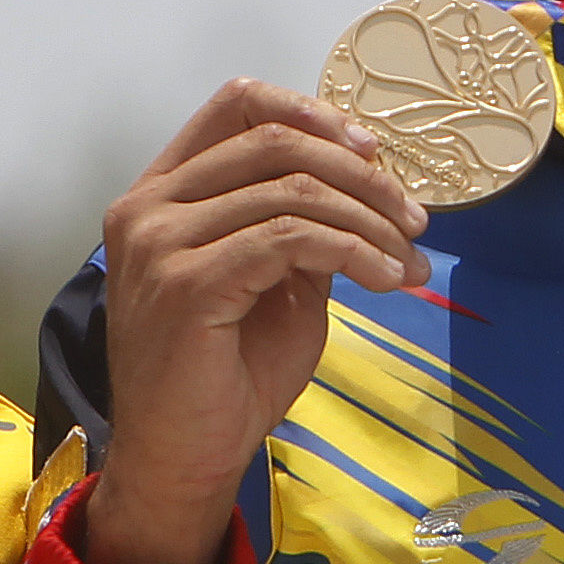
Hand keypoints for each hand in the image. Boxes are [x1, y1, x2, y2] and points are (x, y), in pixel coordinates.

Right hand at [89, 79, 427, 563]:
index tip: (374, 151)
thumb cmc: (227, 377)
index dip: (312, 113)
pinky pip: (290, 238)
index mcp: (162, 193)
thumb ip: (303, 225)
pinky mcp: (186, 283)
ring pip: (291, 189)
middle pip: (273, 141)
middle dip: (362, 175)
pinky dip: (352, 251)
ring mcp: (159, 243)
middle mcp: (148, 206)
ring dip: (369, 221)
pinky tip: (385, 279)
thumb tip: (369, 186)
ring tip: (410, 260)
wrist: (183, 459)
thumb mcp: (277, 283)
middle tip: (415, 218)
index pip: (235, 105)